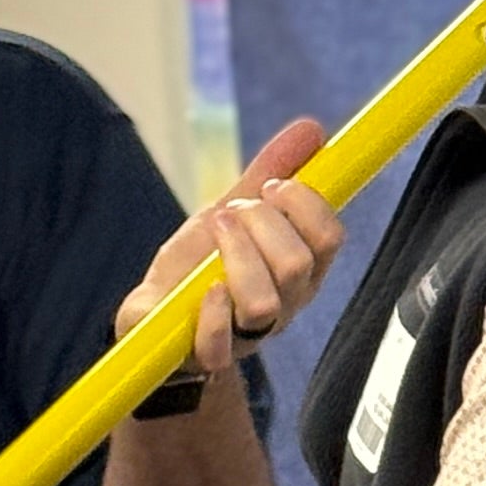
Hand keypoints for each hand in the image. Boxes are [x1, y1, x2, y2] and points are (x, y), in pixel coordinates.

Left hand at [115, 116, 343, 379]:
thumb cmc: (201, 264)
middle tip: (231, 213)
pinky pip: (221, 340)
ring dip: (235, 257)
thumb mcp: (233, 210)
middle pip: (298, 264)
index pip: (329, 237)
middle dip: (260, 223)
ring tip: (213, 238)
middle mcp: (284, 306)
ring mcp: (249, 335)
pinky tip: (203, 288)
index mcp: (300, 272)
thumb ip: (270, 171)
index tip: (272, 186)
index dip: (303, 203)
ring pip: (264, 301)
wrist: (155, 314)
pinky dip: (212, 308)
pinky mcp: (208, 355)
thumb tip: (312, 129)